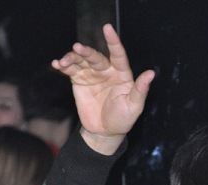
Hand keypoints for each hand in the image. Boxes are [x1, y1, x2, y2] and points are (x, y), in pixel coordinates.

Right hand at [52, 24, 154, 152]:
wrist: (104, 132)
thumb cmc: (123, 119)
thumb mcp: (134, 106)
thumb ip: (140, 90)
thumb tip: (151, 73)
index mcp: (122, 74)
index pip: (118, 55)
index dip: (113, 42)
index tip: (107, 28)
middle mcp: (106, 71)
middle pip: (96, 57)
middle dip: (86, 52)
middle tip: (77, 48)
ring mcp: (92, 75)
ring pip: (81, 61)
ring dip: (71, 58)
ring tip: (63, 62)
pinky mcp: (79, 81)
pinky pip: (71, 70)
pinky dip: (63, 66)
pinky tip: (57, 64)